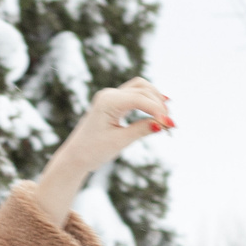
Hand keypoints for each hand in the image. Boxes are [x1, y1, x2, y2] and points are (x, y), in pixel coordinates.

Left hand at [33, 77, 172, 224]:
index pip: (139, 99)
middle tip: (170, 124)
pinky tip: (159, 108)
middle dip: (158, 104)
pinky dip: (147, 100)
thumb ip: (141, 130)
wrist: (75, 157)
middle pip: (142, 89)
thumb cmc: (93, 151)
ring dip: (155, 98)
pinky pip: (134, 95)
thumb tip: (164, 123)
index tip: (170, 125)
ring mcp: (111, 97)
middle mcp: (109, 95)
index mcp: (108, 102)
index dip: (157, 110)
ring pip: (140, 88)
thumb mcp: (120, 141)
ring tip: (166, 115)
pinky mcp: (113, 103)